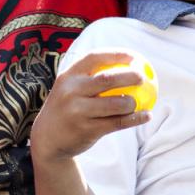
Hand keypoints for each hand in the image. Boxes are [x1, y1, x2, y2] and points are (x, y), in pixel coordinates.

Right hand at [31, 50, 152, 162]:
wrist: (47, 139)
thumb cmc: (67, 108)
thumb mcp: (70, 89)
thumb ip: (91, 77)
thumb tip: (128, 64)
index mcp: (68, 76)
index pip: (94, 58)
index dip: (115, 55)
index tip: (133, 56)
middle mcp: (72, 92)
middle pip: (107, 80)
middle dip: (129, 76)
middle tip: (143, 77)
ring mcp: (78, 112)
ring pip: (115, 104)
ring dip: (133, 102)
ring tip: (141, 102)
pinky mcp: (87, 130)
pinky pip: (117, 123)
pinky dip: (135, 119)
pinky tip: (146, 115)